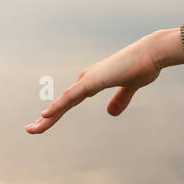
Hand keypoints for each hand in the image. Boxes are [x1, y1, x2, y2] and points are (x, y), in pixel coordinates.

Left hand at [25, 34, 163, 132]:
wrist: (152, 53)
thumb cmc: (143, 66)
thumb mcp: (130, 88)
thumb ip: (120, 99)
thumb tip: (110, 113)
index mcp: (93, 81)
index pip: (70, 101)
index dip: (57, 112)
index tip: (44, 121)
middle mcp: (86, 79)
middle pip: (62, 103)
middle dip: (46, 118)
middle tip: (30, 130)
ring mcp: (88, 80)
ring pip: (62, 102)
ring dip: (47, 117)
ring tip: (33, 129)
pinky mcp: (92, 81)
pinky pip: (70, 97)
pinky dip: (57, 106)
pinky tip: (45, 114)